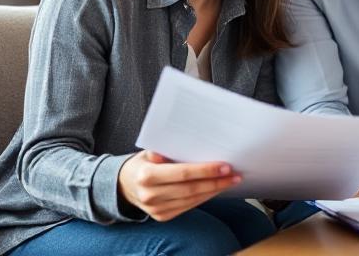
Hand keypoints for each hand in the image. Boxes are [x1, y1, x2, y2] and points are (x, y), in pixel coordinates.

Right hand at [117, 150, 240, 220]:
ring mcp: (156, 209)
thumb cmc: (143, 164)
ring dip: (214, 191)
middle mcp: (150, 195)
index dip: (205, 170)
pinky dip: (204, 198)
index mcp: (147, 176)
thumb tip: (187, 142)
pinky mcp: (162, 216)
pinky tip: (215, 189)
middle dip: (215, 182)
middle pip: (191, 189)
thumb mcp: (148, 151)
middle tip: (234, 174)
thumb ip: (165, 149)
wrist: (125, 185)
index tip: (224, 166)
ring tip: (230, 181)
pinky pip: (188, 206)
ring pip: (192, 200)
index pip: (183, 173)